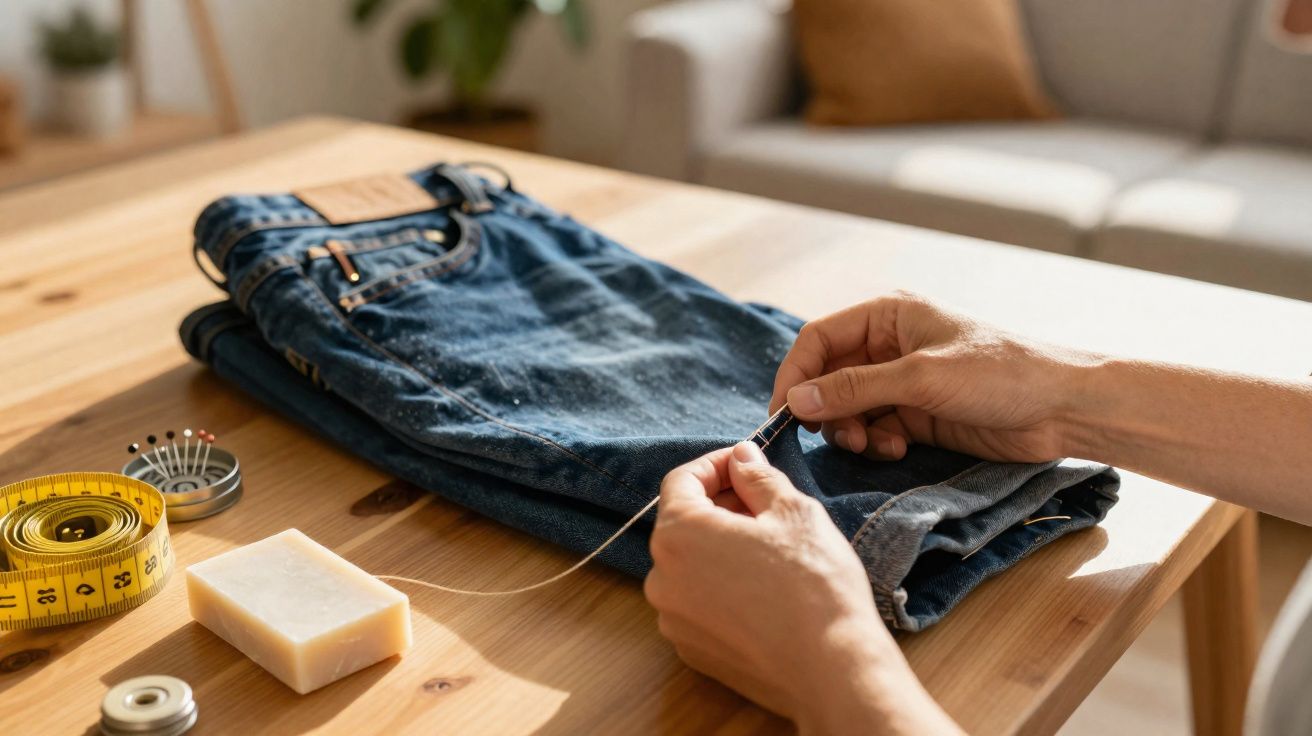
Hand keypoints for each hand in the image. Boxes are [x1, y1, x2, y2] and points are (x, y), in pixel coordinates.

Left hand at [645, 442, 960, 734]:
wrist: (832, 670)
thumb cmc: (814, 584)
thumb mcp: (793, 512)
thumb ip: (758, 477)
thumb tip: (741, 457)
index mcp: (679, 533)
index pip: (681, 481)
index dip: (715, 464)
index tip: (745, 463)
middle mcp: (661, 577)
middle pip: (683, 524)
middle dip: (720, 505)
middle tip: (765, 502)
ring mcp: (673, 619)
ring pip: (690, 565)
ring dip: (720, 547)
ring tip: (769, 547)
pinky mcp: (691, 650)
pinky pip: (698, 603)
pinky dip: (721, 586)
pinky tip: (762, 588)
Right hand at [770, 291, 1096, 462]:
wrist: (1063, 408)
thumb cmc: (1000, 373)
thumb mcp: (920, 378)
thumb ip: (854, 389)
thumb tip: (795, 401)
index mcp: (888, 314)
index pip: (818, 339)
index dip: (795, 375)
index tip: (784, 415)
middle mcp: (889, 344)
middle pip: (828, 376)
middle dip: (826, 409)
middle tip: (840, 439)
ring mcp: (902, 380)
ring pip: (848, 407)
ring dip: (851, 430)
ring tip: (873, 446)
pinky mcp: (917, 413)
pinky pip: (873, 427)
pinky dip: (875, 442)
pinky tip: (897, 448)